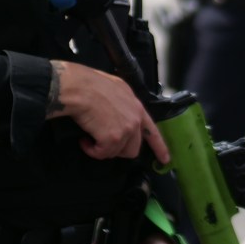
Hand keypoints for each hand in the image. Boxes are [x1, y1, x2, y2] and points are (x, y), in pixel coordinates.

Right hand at [47, 61, 168, 164]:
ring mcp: (126, 130)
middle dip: (117, 149)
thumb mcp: (115, 89)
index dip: (159, 147)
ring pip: (116, 152)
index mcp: (136, 106)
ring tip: (89, 137)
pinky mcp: (113, 139)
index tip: (165, 159)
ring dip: (102, 148)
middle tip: (102, 141)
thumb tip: (116, 114)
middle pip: (133, 148)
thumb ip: (122, 104)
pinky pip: (102, 154)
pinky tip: (84, 140)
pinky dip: (91, 150)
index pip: (152, 131)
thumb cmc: (90, 84)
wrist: (79, 88)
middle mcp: (135, 119)